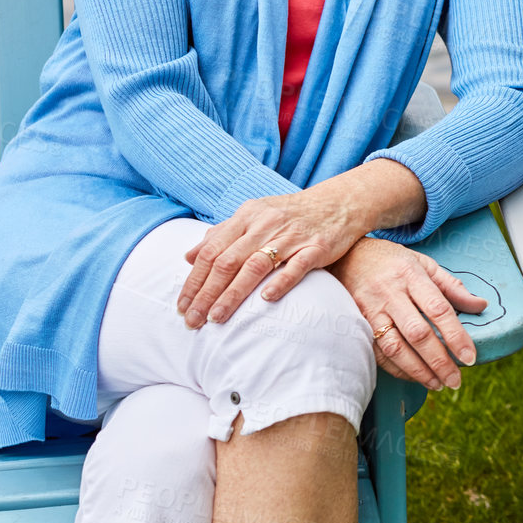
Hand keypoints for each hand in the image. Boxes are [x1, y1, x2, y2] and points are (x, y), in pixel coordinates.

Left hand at [178, 189, 370, 327]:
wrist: (339, 202)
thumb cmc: (291, 214)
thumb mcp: (254, 215)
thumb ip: (221, 234)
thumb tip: (188, 256)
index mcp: (247, 216)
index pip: (212, 250)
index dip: (194, 279)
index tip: (182, 306)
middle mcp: (266, 225)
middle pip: (228, 261)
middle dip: (206, 293)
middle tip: (192, 320)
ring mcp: (292, 236)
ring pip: (256, 265)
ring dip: (233, 294)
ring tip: (217, 317)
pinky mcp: (317, 247)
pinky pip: (297, 266)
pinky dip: (281, 281)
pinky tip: (266, 299)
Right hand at [330, 237, 487, 389]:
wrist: (346, 256)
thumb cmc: (391, 260)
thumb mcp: (424, 263)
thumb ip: (451, 286)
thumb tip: (481, 305)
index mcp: (411, 275)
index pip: (438, 309)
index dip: (456, 335)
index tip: (470, 356)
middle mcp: (390, 293)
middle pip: (417, 333)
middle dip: (439, 361)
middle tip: (456, 380)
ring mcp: (370, 310)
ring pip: (395, 347)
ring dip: (418, 371)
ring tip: (438, 384)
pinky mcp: (355, 323)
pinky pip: (376, 352)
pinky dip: (397, 368)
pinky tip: (414, 376)